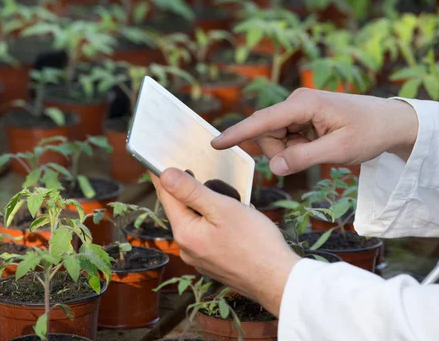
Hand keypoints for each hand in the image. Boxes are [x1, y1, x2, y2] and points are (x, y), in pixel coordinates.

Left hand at [150, 168, 299, 316]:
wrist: (279, 280)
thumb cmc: (255, 242)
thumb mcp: (222, 208)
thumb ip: (191, 191)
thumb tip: (165, 175)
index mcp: (185, 233)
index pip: (166, 196)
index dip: (163, 174)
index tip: (159, 158)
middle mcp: (187, 249)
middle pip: (182, 209)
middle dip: (191, 191)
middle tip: (200, 172)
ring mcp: (201, 258)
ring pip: (197, 222)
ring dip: (207, 206)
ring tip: (226, 197)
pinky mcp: (215, 263)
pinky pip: (209, 235)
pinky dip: (216, 222)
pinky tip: (235, 219)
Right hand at [212, 89, 418, 175]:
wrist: (391, 122)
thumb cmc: (369, 132)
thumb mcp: (338, 149)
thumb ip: (303, 158)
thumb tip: (272, 167)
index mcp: (303, 103)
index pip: (263, 120)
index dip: (237, 133)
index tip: (215, 143)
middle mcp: (296, 103)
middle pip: (268, 133)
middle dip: (280, 151)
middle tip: (313, 155)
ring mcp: (298, 110)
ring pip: (275, 138)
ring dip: (290, 151)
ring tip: (320, 149)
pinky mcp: (302, 118)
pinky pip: (286, 138)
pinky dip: (296, 148)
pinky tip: (318, 146)